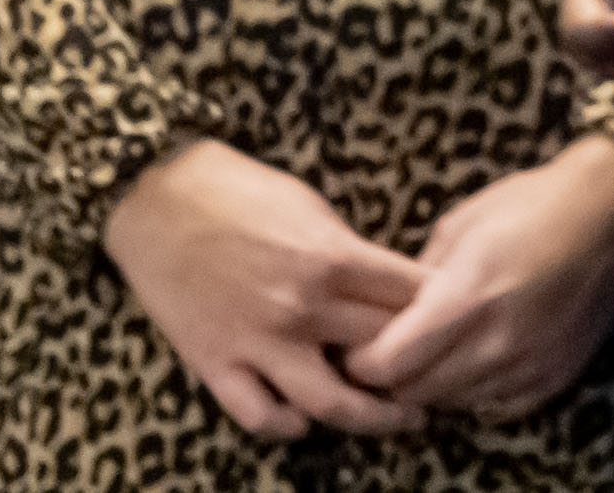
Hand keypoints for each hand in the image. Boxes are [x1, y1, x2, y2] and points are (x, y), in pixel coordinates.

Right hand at [104, 135, 430, 441]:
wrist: (154, 196)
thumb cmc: (236, 189)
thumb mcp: (309, 204)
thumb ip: (346, 250)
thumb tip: (381, 283)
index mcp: (332, 257)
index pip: (413, 297)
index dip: (444, 310)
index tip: (459, 319)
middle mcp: (302, 306)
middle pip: (385, 349)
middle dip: (421, 361)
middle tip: (443, 371)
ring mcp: (258, 340)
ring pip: (332, 402)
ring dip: (374, 417)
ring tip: (402, 419)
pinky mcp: (216, 363)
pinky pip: (260, 416)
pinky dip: (288, 425)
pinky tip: (306, 419)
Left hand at [343, 136, 613, 421]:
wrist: (613, 207)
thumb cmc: (532, 202)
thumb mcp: (462, 223)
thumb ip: (420, 275)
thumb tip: (392, 311)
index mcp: (468, 294)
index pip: (390, 363)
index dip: (363, 361)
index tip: (359, 346)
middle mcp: (498, 338)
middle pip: (416, 392)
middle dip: (393, 378)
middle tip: (390, 353)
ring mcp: (531, 361)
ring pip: (455, 404)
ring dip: (434, 386)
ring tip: (434, 355)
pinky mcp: (556, 373)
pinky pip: (498, 405)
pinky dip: (477, 393)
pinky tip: (476, 362)